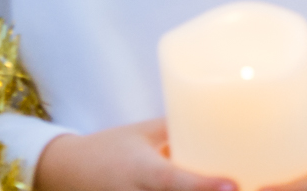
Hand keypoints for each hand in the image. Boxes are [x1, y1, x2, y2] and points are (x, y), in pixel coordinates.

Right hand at [34, 120, 234, 190]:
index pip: (175, 183)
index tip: (232, 184)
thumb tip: (225, 121)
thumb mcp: (145, 133)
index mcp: (141, 171)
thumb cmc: (110, 148)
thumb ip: (181, 130)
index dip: (204, 186)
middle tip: (244, 187)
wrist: (63, 172)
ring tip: (232, 189)